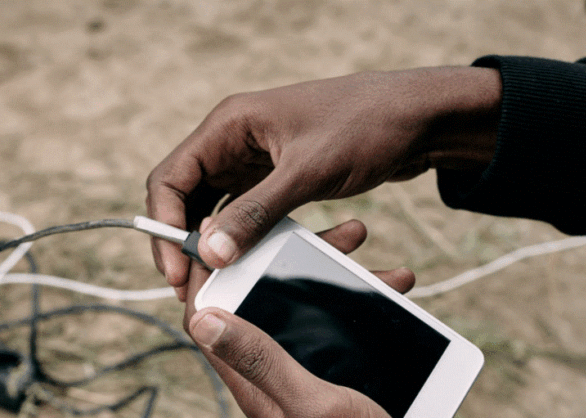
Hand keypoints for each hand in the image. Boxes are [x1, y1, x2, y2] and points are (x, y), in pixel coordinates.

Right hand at [147, 67, 499, 291]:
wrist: (421, 116)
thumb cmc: (367, 126)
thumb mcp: (309, 172)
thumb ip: (256, 213)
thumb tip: (209, 254)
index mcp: (230, 124)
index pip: (171, 177)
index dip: (164, 225)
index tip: (176, 269)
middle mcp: (234, 139)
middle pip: (185, 195)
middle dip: (181, 239)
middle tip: (187, 286)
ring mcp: (254, 157)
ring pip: (212, 206)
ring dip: (209, 241)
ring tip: (211, 281)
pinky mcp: (275, 174)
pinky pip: (242, 209)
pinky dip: (239, 236)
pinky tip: (243, 263)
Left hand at [182, 219, 414, 417]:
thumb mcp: (309, 402)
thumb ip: (260, 359)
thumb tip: (204, 319)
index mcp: (250, 377)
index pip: (206, 314)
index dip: (205, 271)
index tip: (220, 227)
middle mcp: (269, 371)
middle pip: (259, 299)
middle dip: (287, 257)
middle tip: (322, 228)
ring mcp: (300, 372)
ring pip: (303, 307)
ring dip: (334, 275)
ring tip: (366, 247)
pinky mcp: (328, 376)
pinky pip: (334, 326)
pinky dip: (359, 303)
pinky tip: (389, 288)